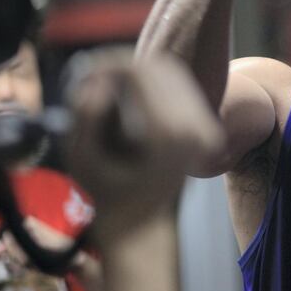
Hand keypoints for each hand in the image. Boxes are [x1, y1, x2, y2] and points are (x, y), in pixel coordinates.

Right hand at [63, 48, 223, 237]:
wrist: (143, 226)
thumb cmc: (105, 195)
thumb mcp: (81, 159)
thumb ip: (86, 118)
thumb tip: (96, 84)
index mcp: (167, 135)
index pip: (139, 73)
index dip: (106, 64)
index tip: (82, 76)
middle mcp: (195, 129)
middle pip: (158, 68)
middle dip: (121, 65)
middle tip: (92, 77)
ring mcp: (207, 129)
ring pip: (171, 73)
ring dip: (137, 72)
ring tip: (108, 86)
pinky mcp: (209, 128)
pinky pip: (181, 87)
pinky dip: (152, 84)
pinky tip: (129, 97)